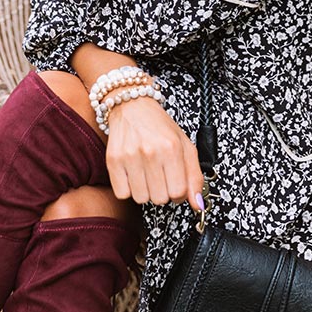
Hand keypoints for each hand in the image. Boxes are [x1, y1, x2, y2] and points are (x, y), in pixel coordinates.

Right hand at [105, 96, 203, 211]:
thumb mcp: (184, 145)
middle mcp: (150, 151)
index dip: (178, 191)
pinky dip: (128, 188)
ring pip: (141, 199)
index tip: (174, 181)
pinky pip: (122, 193)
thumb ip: (195, 176)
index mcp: (171, 148)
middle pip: (160, 199)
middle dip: (162, 190)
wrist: (132, 107)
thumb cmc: (159, 126)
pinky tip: (133, 173)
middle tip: (159, 173)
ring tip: (146, 172)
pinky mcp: (113, 160)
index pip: (178, 192)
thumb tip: (198, 204)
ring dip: (145, 190)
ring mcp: (130, 156)